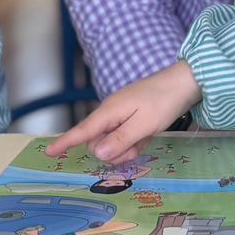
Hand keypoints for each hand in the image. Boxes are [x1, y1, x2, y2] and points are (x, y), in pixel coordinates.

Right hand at [46, 62, 199, 164]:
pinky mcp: (132, 118)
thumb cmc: (164, 101)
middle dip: (113, 151)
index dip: (66, 142)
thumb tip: (96, 152)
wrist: (185, 82)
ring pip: (113, 142)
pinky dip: (135, 141)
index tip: (49, 152)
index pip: (83, 130)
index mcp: (110, 111)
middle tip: (136, 146)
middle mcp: (112, 112)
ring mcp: (122, 114)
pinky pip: (126, 138)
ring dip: (126, 148)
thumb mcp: (144, 124)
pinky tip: (147, 136)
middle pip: (98, 142)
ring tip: (145, 138)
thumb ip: (120, 139)